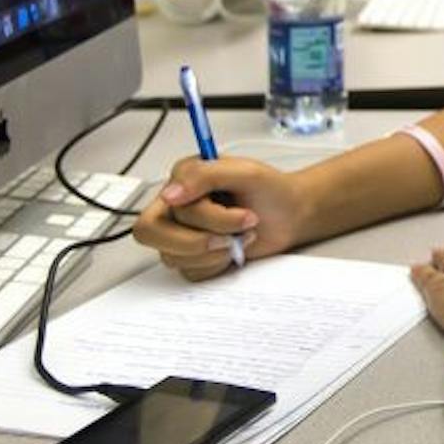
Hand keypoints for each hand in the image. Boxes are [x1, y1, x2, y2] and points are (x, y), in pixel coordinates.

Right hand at [131, 155, 310, 280]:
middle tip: (236, 232)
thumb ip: (204, 175)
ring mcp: (182, 233)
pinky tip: (235, 248)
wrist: (290, 215)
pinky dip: (217, 264)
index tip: (235, 212)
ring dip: (216, 251)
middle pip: (153, 234)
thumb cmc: (270, 190)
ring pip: (173, 256)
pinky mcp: (194, 257)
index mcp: (183, 180)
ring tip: (243, 234)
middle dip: (199, 239)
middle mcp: (177, 207)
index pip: (165, 204)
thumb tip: (169, 194)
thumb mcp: (245, 171)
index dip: (201, 215)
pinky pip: (190, 271)